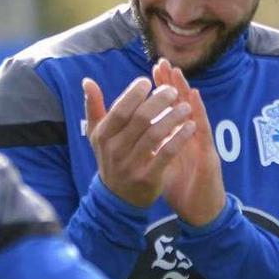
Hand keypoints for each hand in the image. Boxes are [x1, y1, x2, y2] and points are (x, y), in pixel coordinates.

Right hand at [83, 77, 195, 207]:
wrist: (117, 197)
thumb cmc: (110, 157)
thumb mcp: (97, 135)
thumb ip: (93, 107)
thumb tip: (87, 81)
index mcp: (103, 136)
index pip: (120, 109)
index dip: (135, 93)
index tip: (148, 81)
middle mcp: (115, 150)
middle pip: (141, 118)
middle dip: (159, 101)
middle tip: (173, 91)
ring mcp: (131, 165)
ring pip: (156, 134)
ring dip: (173, 117)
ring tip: (185, 107)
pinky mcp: (148, 177)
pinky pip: (167, 153)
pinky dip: (180, 138)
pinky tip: (190, 127)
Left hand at [152, 60, 226, 225]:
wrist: (201, 214)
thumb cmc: (182, 190)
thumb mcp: (160, 167)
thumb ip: (150, 150)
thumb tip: (131, 141)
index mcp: (177, 139)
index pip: (167, 111)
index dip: (159, 93)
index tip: (148, 74)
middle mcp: (190, 138)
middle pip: (181, 106)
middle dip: (171, 84)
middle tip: (161, 62)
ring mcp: (201, 145)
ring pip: (194, 113)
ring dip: (186, 91)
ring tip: (177, 72)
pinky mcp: (209, 156)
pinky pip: (203, 132)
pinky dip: (199, 113)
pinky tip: (194, 98)